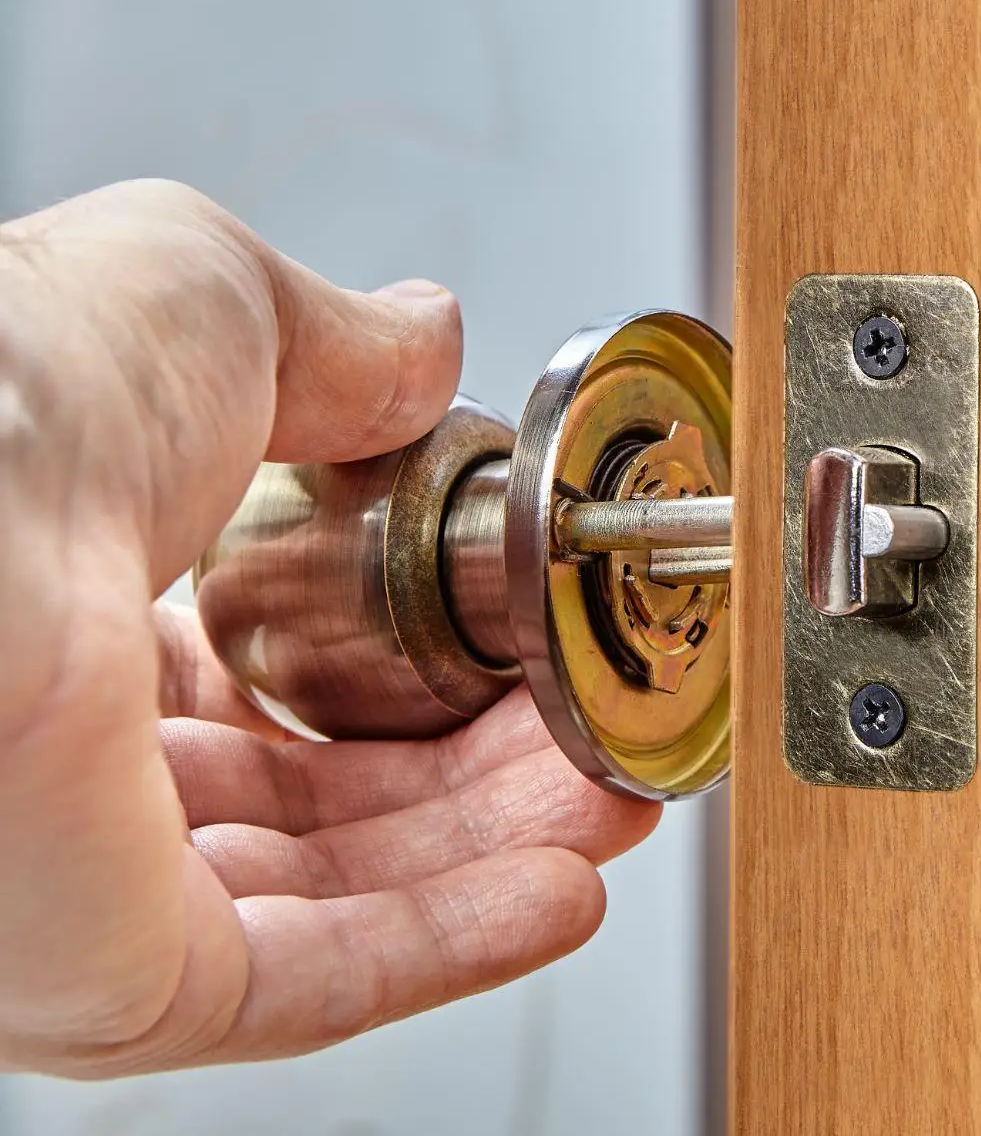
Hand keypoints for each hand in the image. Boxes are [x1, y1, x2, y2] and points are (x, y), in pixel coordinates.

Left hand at [0, 181, 659, 1076]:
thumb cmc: (10, 400)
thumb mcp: (206, 302)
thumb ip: (336, 344)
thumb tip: (420, 338)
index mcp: (76, 621)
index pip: (271, 680)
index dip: (414, 671)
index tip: (528, 647)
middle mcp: (70, 772)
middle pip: (326, 799)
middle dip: (485, 772)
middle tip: (592, 729)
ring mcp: (94, 885)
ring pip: (339, 896)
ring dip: (498, 850)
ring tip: (612, 799)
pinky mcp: (124, 981)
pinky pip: (320, 985)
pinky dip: (458, 940)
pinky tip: (563, 884)